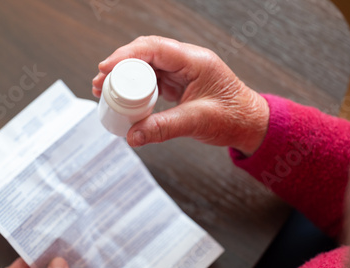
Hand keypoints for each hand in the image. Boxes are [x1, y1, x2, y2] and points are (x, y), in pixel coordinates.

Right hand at [92, 36, 269, 155]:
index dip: (126, 56)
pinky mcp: (179, 82)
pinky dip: (136, 87)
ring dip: (125, 77)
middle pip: (145, 52)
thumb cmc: (233, 117)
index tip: (104, 69)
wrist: (250, 124)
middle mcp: (187, 60)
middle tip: (99, 84)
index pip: (154, 48)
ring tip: (105, 91)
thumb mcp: (197, 122)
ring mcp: (182, 70)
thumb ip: (163, 129)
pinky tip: (125, 98)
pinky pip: (152, 78)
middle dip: (119, 66)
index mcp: (195, 61)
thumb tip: (132, 137)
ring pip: (146, 65)